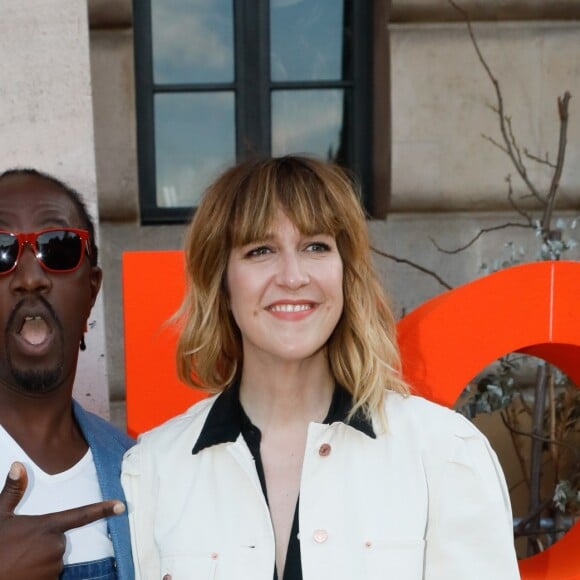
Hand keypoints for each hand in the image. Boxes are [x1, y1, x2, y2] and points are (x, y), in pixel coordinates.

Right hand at [0, 462, 124, 579]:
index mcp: (47, 526)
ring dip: (41, 561)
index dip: (102, 510)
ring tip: (18, 562)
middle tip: (21, 548)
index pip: (81, 515)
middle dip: (44, 543)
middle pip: (60, 541)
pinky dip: (39, 574)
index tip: (121, 506)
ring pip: (54, 560)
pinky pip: (51, 576)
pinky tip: (23, 573)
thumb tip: (18, 465)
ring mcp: (54, 567)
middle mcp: (55, 546)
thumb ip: (13, 492)